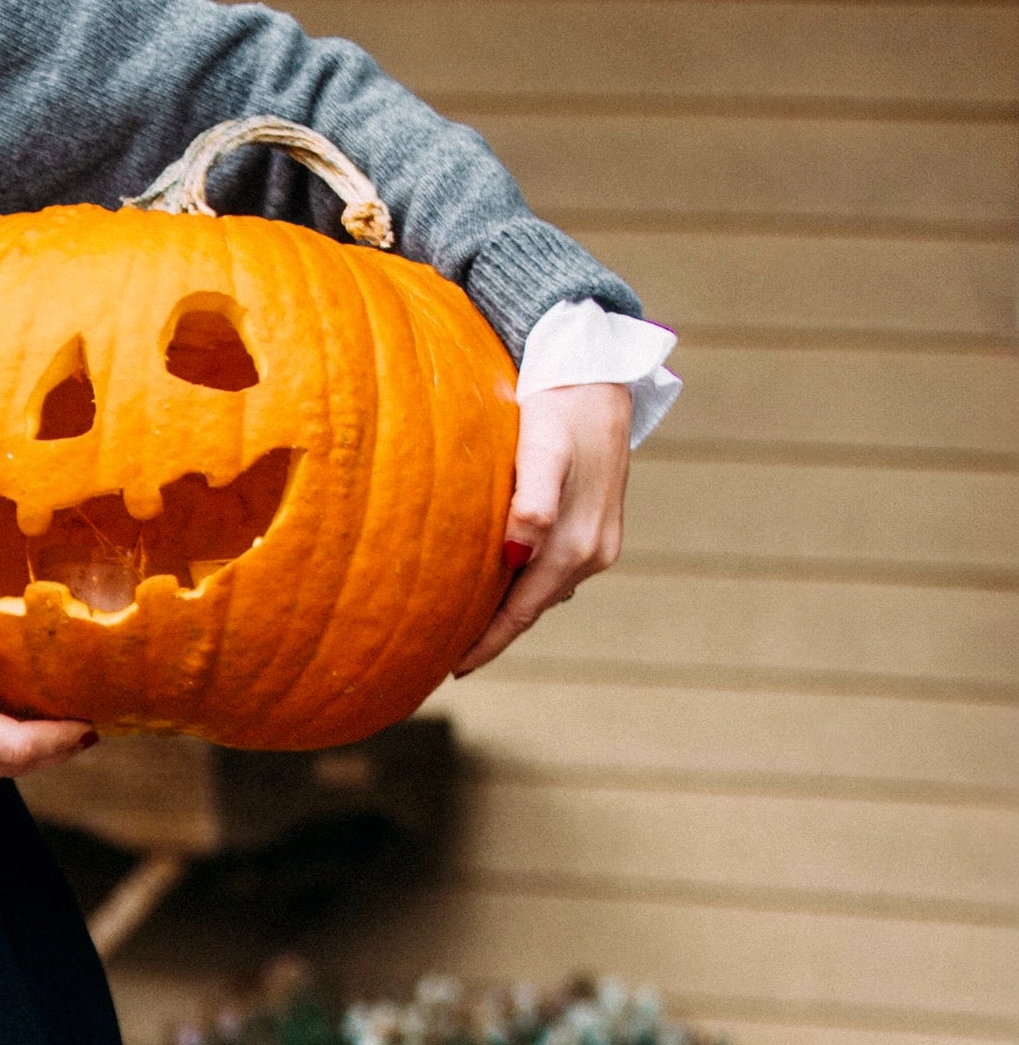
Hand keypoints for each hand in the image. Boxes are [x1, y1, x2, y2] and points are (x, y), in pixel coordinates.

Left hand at [453, 383, 630, 676]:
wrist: (598, 374)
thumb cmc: (560, 408)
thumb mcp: (544, 449)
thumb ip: (533, 501)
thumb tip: (518, 554)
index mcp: (577, 546)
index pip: (524, 612)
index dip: (488, 644)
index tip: (451, 670)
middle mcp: (593, 552)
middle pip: (532, 608)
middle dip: (493, 636)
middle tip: (444, 659)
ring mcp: (599, 541)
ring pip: (543, 590)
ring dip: (508, 610)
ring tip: (464, 626)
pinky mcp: (597, 525)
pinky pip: (552, 569)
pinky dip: (524, 583)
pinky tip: (497, 580)